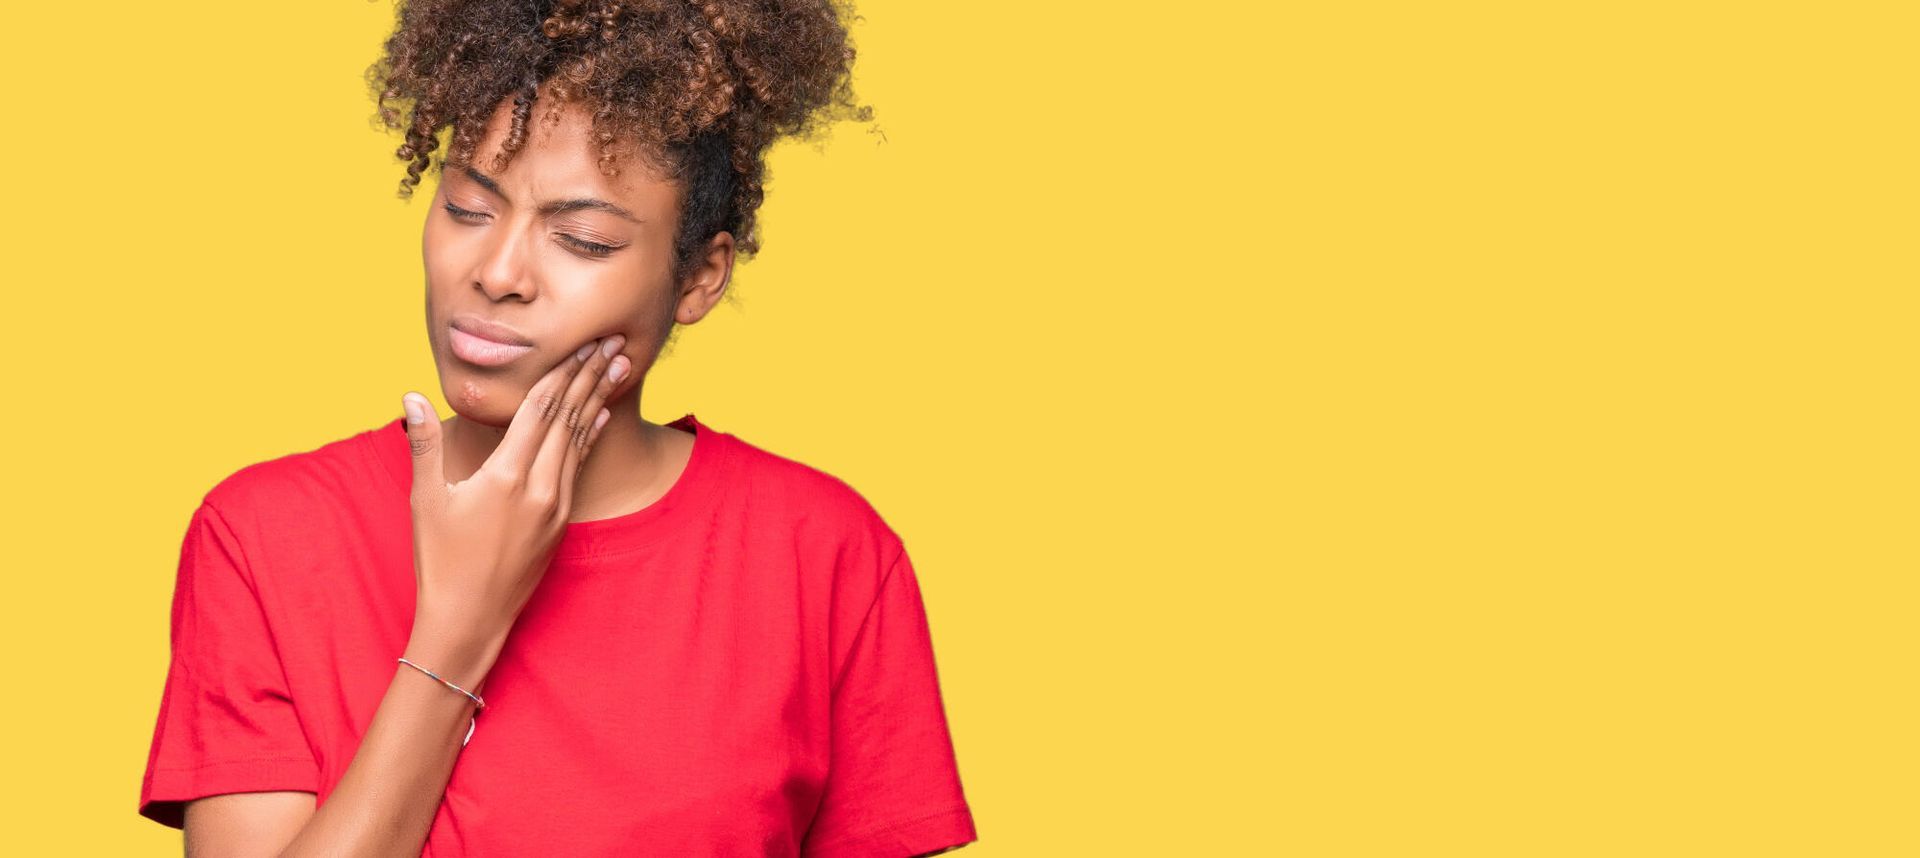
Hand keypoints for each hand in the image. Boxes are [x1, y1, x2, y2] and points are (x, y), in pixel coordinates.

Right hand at [399, 334, 628, 638]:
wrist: (469, 620)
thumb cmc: (440, 560)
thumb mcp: (426, 500)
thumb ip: (424, 444)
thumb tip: (410, 395)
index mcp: (507, 477)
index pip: (541, 410)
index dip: (563, 371)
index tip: (584, 342)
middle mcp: (541, 488)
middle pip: (570, 418)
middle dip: (590, 376)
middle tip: (612, 340)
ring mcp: (556, 507)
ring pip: (580, 440)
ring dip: (597, 399)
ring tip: (616, 367)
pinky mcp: (561, 523)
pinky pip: (579, 467)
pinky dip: (589, 436)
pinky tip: (599, 415)